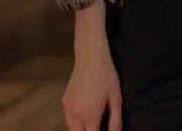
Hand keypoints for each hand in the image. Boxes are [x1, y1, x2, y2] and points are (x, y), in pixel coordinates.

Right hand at [62, 6, 121, 130]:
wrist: (91, 58)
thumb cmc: (106, 76)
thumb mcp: (116, 99)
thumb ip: (116, 121)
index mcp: (90, 114)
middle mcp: (76, 114)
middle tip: (98, 128)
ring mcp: (68, 108)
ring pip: (71, 129)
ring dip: (81, 130)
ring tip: (92, 125)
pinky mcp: (64, 102)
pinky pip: (67, 119)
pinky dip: (74, 123)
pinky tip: (84, 118)